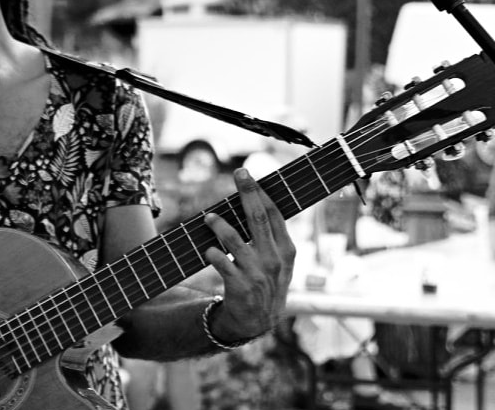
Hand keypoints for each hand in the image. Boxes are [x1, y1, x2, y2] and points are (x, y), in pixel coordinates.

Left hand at [201, 168, 297, 342]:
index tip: (249, 174)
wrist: (258, 321)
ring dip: (220, 225)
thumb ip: (271, 238)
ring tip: (208, 218)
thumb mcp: (279, 262)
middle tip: (239, 173)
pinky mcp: (241, 286)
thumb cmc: (267, 284)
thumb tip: (256, 203)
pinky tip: (207, 250)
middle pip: (259, 218)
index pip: (275, 214)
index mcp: (287, 250)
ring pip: (235, 240)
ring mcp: (258, 273)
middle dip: (248, 193)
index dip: (262, 192)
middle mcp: (275, 259)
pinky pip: (222, 264)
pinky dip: (213, 254)